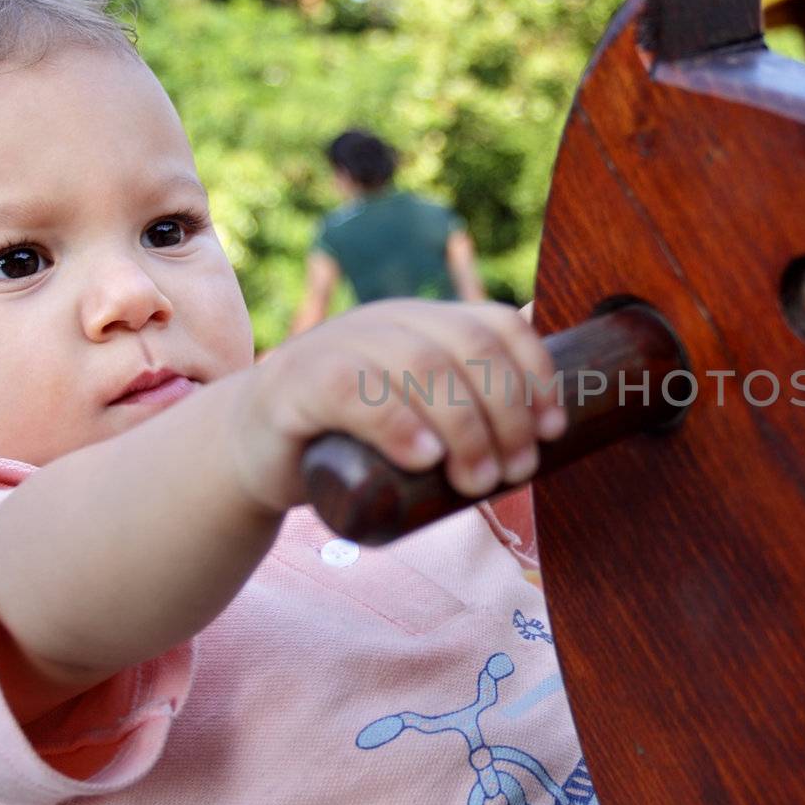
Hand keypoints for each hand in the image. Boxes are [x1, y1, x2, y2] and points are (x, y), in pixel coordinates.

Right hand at [230, 300, 565, 510]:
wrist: (251, 453)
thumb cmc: (350, 442)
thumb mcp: (418, 419)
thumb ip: (468, 412)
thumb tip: (554, 417)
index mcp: (423, 323)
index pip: (498, 325)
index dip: (535, 374)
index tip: (552, 431)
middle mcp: (386, 322)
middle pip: (468, 348)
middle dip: (506, 413)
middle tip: (515, 472)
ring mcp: (338, 345)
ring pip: (420, 366)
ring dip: (465, 427)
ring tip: (477, 481)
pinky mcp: (296, 383)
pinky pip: (353, 389)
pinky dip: (396, 422)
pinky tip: (421, 457)